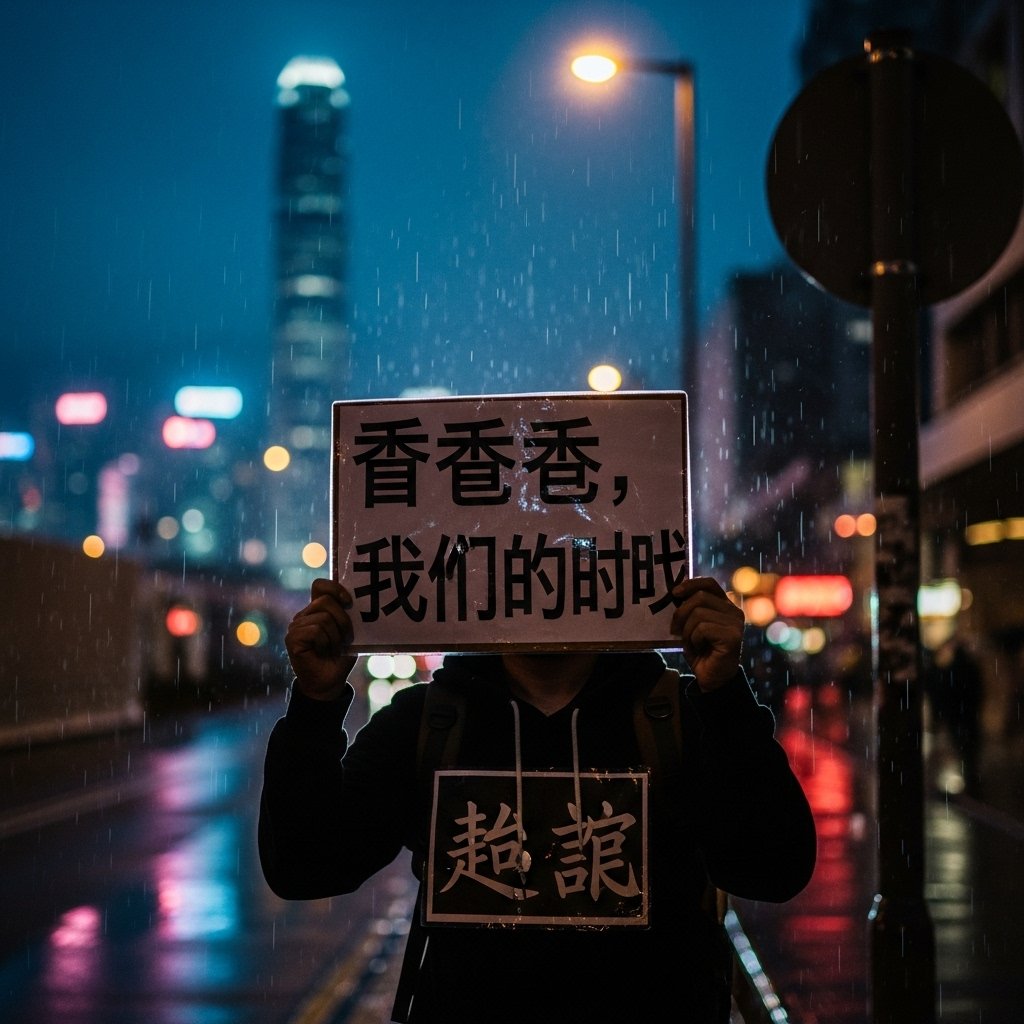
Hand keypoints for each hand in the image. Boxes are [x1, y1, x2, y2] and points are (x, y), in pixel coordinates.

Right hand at [285, 579, 357, 700]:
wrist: (331, 682)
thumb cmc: (340, 657)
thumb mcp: (348, 633)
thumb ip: (347, 615)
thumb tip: (353, 600)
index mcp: (317, 610)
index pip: (320, 586)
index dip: (334, 588)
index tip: (348, 601)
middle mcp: (304, 615)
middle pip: (325, 601)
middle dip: (343, 620)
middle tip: (345, 638)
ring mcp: (296, 626)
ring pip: (323, 618)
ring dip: (336, 637)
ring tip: (333, 649)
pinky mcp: (292, 639)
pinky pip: (316, 631)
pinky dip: (326, 643)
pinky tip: (323, 653)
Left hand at [669, 577, 744, 691]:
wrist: (711, 678)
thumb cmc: (701, 650)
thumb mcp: (691, 625)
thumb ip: (690, 608)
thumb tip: (676, 592)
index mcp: (725, 605)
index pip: (709, 584)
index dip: (691, 584)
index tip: (675, 593)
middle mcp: (734, 612)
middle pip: (700, 597)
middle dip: (681, 613)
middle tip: (674, 628)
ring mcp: (736, 624)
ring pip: (699, 614)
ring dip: (687, 630)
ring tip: (692, 642)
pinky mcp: (733, 637)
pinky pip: (702, 629)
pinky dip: (694, 639)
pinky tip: (700, 648)